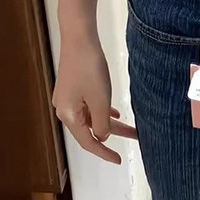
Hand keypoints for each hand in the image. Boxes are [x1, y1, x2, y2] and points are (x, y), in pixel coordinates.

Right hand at [53, 31, 136, 163]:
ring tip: (131, 127)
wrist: (79, 39)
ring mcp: (69, 98)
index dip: (104, 153)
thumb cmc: (89, 69)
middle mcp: (65, 109)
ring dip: (111, 123)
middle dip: (113, 136)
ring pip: (92, 118)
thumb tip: (102, 137)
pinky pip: (89, 107)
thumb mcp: (100, 100)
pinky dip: (103, 112)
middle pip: (90, 130)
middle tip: (134, 138)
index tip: (119, 160)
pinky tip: (115, 114)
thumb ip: (102, 123)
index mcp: (69, 115)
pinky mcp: (74, 88)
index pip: (88, 142)